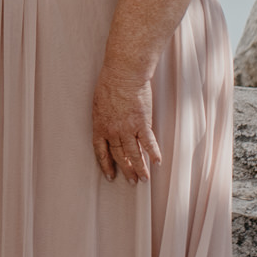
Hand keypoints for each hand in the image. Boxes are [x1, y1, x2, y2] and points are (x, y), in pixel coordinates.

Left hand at [90, 61, 160, 185]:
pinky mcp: (142, 123)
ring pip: (134, 154)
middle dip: (126, 170)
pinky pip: (148, 143)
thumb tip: (106, 126)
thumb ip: (103, 119)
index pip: (101, 151)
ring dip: (140, 168)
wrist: (123, 74)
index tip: (110, 176)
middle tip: (132, 182)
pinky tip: (157, 162)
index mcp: (100, 126)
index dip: (106, 165)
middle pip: (119, 156)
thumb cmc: (109, 83)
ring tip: (144, 179)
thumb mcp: (98, 104)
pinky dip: (154, 153)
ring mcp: (128, 128)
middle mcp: (113, 131)